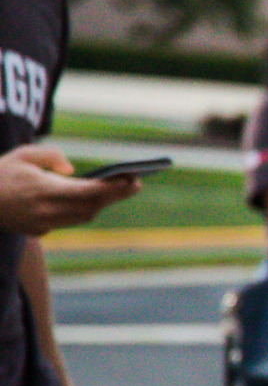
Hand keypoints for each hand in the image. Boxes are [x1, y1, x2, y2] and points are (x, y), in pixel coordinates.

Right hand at [0, 147, 137, 234]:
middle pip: (90, 207)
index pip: (86, 192)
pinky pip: (68, 221)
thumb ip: (52, 157)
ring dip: (101, 204)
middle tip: (136, 184)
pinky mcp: (36, 231)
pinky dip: (82, 211)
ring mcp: (40, 224)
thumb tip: (72, 171)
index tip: (131, 179)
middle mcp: (43, 211)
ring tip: (120, 190)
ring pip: (82, 217)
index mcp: (41, 190)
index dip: (112, 188)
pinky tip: (94, 200)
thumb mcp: (24, 155)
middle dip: (115, 196)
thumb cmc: (1, 172)